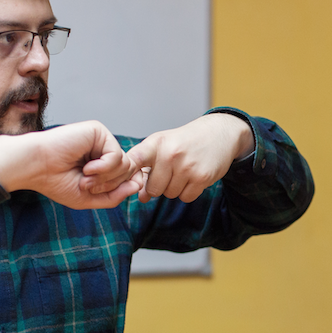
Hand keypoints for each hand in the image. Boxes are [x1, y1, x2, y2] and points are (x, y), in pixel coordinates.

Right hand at [0, 120, 142, 208]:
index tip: (95, 192)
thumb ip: (116, 195)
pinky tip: (87, 167)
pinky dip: (104, 168)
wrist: (34, 167)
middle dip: (110, 185)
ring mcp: (102, 139)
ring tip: (85, 177)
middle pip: (129, 171)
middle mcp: (103, 150)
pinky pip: (117, 155)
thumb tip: (138, 183)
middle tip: (87, 185)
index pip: (127, 177)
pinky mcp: (98, 131)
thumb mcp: (90, 198)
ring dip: (106, 178)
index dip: (117, 189)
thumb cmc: (56, 182)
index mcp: (102, 163)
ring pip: (126, 164)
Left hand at [126, 113, 253, 203]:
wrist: (218, 134)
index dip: (125, 173)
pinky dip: (188, 192)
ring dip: (175, 189)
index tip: (113, 178)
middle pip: (153, 188)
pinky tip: (193, 177)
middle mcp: (170, 154)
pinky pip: (186, 197)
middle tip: (170, 173)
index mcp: (156, 143)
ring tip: (183, 172)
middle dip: (159, 186)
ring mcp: (186, 166)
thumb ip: (147, 170)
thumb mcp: (163, 146)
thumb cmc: (184, 142)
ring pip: (170, 194)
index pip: (134, 161)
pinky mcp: (201, 177)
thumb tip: (141, 198)